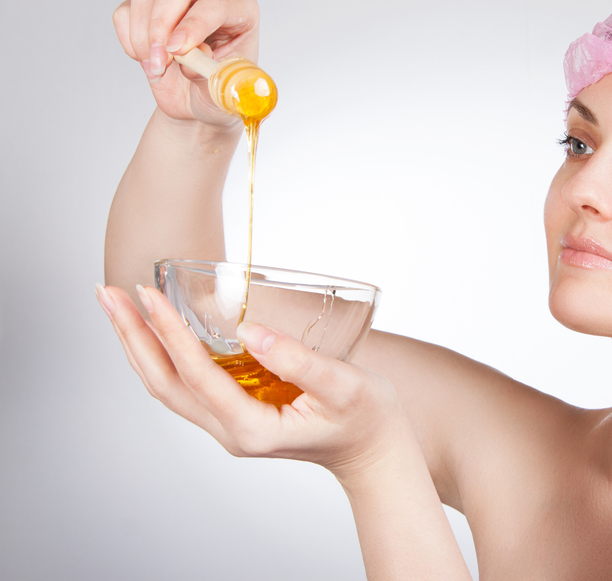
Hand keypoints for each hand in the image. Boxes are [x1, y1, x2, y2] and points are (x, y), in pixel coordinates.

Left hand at [95, 283, 405, 478]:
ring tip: (117, 304)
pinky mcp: (233, 411)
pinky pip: (185, 383)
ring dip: (139, 343)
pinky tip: (155, 327)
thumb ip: (301, 362)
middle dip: (133, 336)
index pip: (197, 375)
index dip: (170, 333)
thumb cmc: (366, 418)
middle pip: (164, 382)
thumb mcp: (345, 387)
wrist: (372, 449)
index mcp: (253, 428)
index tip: (150, 296)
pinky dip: (162, 352)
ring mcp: (228, 424)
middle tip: (108, 293)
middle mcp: (230, 431)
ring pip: (168, 384)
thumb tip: (252, 332)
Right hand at [112, 0, 259, 128]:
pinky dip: (130, 39)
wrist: (199, 103)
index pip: (215, 2)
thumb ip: (210, 71)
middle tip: (163, 60)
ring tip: (159, 67)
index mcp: (240, 8)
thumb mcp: (225, 90)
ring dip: (144, 34)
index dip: (195, 25)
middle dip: (163, 23)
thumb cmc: (219, 92)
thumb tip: (188, 56)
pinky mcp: (147, 9)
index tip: (179, 50)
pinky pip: (126, 11)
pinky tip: (148, 61)